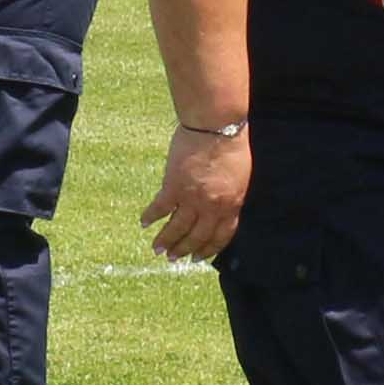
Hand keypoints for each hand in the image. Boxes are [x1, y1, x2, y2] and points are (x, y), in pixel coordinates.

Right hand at [139, 125, 252, 262]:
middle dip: (184, 250)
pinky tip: (144, 222)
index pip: (221, 236)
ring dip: (166, 240)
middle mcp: (212, 207)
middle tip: (173, 258)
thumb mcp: (239, 176)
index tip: (198, 257)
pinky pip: (160, 208)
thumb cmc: (231, 145)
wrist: (217, 127)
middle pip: (197, 237)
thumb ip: (229, 195)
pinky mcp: (174, 186)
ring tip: (157, 249)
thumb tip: (219, 206)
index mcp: (231, 204)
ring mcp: (192, 198)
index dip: (208, 249)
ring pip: (177, 228)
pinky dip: (151, 217)